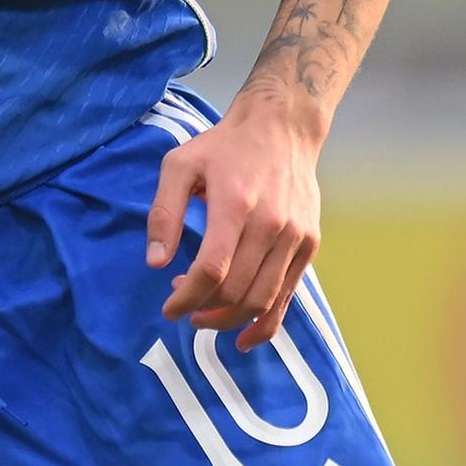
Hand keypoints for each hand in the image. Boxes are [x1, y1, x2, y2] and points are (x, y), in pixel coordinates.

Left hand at [146, 93, 324, 349]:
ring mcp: (295, 236)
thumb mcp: (179, 164)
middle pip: (236, 290)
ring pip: (262, 299)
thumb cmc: (224, 147)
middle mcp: (271, 223)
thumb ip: (163, 213)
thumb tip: (156, 262)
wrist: (282, 128)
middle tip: (183, 306)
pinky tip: (243, 337)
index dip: (186, 298)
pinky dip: (266, 324)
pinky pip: (288, 296)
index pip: (211, 269)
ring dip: (229, 319)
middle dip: (203, 310)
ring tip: (205, 317)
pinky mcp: (309, 245)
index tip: (168, 308)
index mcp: (236, 203)